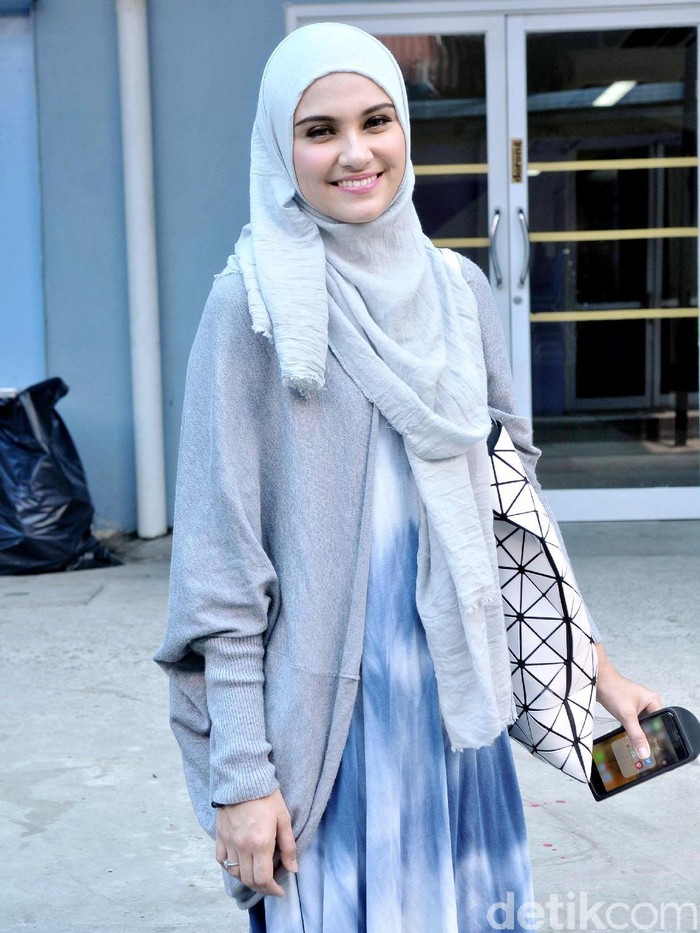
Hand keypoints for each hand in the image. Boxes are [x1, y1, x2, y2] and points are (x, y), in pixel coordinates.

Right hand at [215, 789, 297, 896]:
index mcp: (260, 843)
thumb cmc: (267, 797)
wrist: (243, 778)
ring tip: (256, 876)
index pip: (263, 878)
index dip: (272, 890)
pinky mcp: (220, 836)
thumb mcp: (283, 819)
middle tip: (270, 885)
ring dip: (246, 879)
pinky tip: (238, 865)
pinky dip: (229, 867)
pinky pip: (221, 860)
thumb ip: (288, 846)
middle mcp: (242, 847)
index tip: (280, 891)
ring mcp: (229, 842)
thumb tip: (293, 869)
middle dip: (261, 887)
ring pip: (235, 872)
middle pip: (249, 879)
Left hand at [595, 643, 661, 761]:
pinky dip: (630, 730)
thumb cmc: (613, 690)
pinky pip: (632, 723)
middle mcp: (647, 703)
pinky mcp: (627, 708)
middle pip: (651, 725)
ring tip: (637, 748)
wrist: (596, 680)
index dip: (658, 737)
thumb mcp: (627, 715)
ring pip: (641, 725)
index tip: (656, 751)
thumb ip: (636, 735)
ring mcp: (637, 706)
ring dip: (637, 734)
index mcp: (653, 701)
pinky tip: (628, 739)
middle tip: (645, 752)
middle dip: (647, 737)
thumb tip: (645, 752)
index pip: (661, 723)